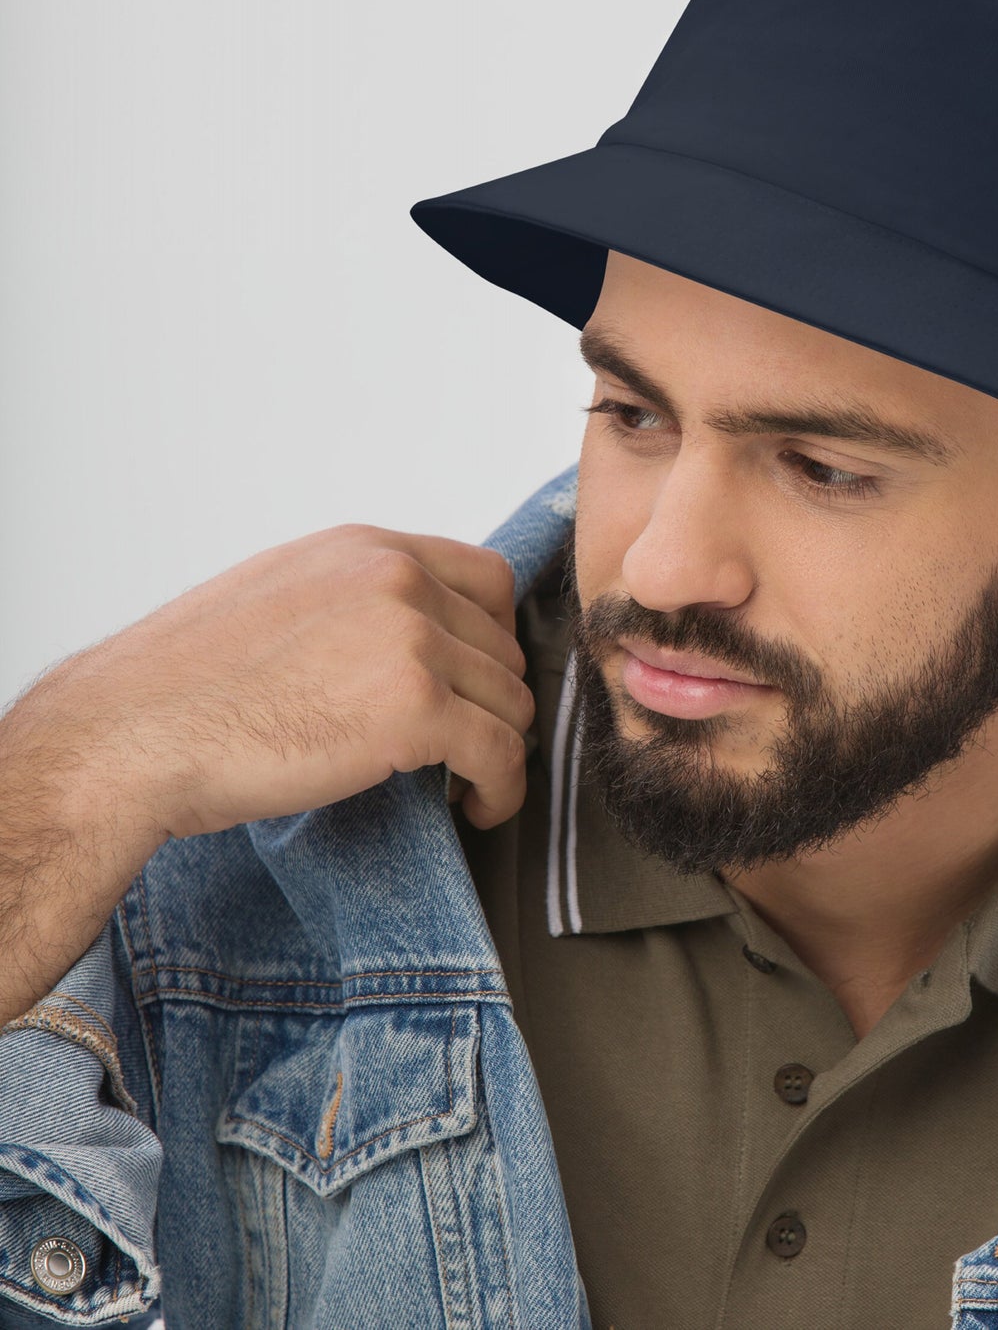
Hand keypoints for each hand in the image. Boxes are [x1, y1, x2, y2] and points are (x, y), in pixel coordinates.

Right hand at [37, 525, 533, 840]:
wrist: (127, 738)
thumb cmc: (184, 687)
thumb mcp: (279, 598)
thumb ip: (353, 600)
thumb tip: (408, 637)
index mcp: (365, 549)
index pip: (487, 579)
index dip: (495, 639)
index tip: (478, 683)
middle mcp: (397, 579)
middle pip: (503, 646)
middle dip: (492, 702)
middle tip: (467, 747)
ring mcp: (410, 640)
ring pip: (510, 701)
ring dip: (500, 748)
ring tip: (466, 782)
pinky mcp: (415, 709)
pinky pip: (501, 752)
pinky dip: (502, 789)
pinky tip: (476, 807)